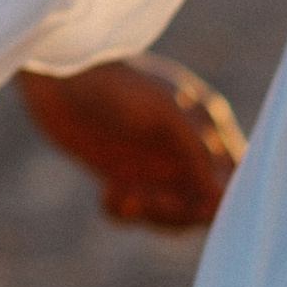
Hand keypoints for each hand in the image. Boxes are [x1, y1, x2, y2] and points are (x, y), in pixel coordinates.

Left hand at [17, 58, 245, 231]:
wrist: (52, 73)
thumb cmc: (113, 82)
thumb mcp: (163, 110)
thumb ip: (198, 150)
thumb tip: (222, 195)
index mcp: (205, 125)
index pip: (234, 177)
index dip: (221, 199)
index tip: (195, 205)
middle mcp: (185, 147)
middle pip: (204, 203)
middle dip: (178, 211)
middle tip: (147, 200)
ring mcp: (153, 163)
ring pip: (171, 212)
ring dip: (149, 213)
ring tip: (121, 195)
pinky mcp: (121, 174)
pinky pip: (135, 210)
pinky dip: (122, 211)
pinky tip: (105, 193)